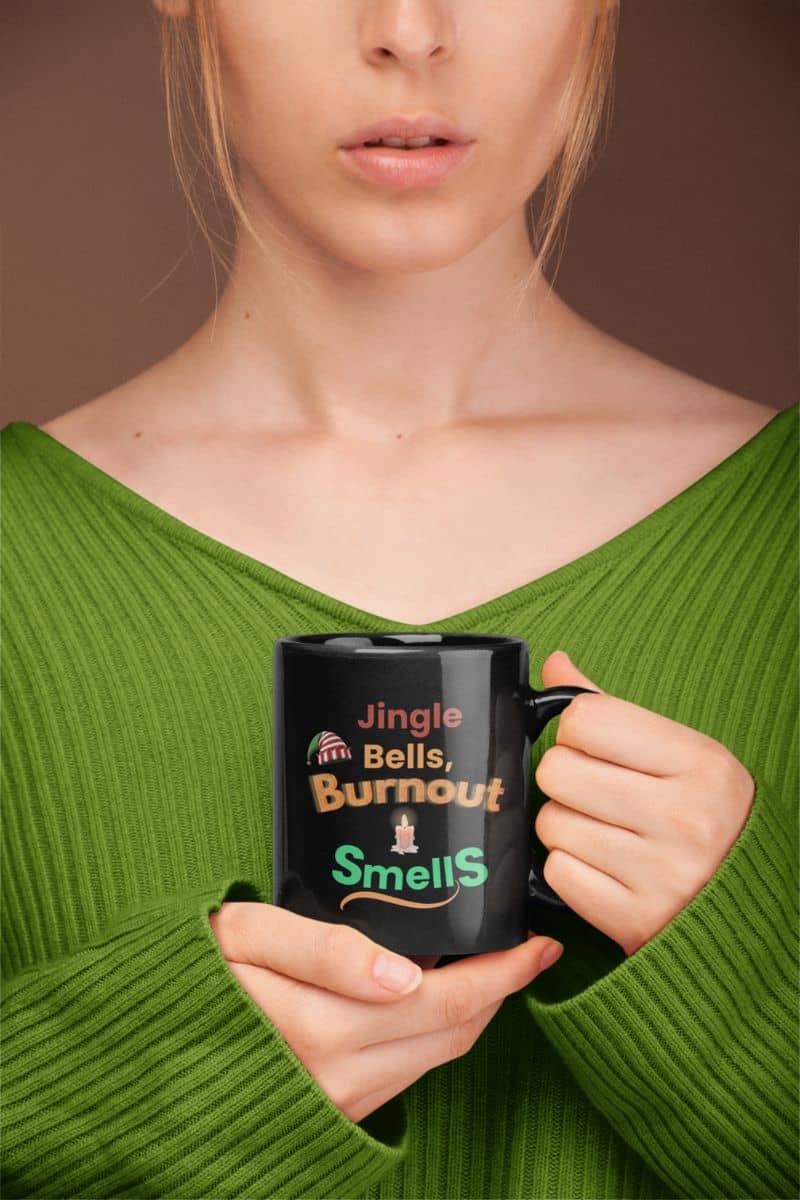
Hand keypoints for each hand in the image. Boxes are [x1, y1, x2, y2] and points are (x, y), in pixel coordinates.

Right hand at [208, 902, 562, 1122]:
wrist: (140, 1050)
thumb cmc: (191, 975)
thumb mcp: (243, 935)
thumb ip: (323, 949)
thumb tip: (407, 973)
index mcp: (320, 1028)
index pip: (445, 1003)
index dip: (501, 974)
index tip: (537, 942)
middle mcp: (337, 1077)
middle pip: (452, 1033)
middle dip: (499, 991)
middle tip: (527, 948)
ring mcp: (336, 1102)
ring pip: (434, 1058)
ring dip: (471, 1013)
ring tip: (488, 966)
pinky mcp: (331, 1112)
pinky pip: (405, 1073)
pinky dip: (434, 1034)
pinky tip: (433, 998)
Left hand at [533, 650, 754, 956]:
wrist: (746, 901)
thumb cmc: (702, 813)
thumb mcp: (678, 751)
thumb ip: (610, 707)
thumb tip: (555, 663)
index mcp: (700, 763)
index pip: (585, 719)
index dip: (576, 730)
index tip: (595, 746)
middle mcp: (684, 817)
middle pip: (556, 770)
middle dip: (565, 779)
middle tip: (596, 792)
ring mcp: (661, 873)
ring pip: (550, 822)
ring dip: (565, 826)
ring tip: (606, 832)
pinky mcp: (634, 919)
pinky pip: (557, 872)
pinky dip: (569, 869)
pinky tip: (603, 867)